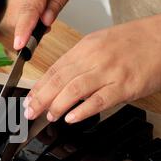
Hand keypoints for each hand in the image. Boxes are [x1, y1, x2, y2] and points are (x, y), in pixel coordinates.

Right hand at [4, 0, 86, 49]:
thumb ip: (58, 2)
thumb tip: (45, 22)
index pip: (29, 9)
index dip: (24, 29)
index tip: (20, 44)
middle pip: (17, 16)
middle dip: (29, 27)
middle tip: (46, 24)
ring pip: (13, 13)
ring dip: (26, 20)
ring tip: (43, 11)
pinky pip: (13, 4)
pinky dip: (23, 11)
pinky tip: (35, 3)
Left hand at [24, 15, 160, 122]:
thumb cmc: (132, 42)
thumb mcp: (99, 44)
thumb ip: (78, 62)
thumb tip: (58, 81)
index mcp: (85, 48)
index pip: (54, 69)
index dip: (38, 87)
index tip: (28, 99)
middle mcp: (94, 58)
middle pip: (59, 80)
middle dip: (41, 98)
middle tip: (30, 112)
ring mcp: (109, 72)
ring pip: (74, 89)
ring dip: (57, 105)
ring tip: (49, 116)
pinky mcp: (125, 86)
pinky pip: (99, 100)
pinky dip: (83, 110)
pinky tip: (71, 118)